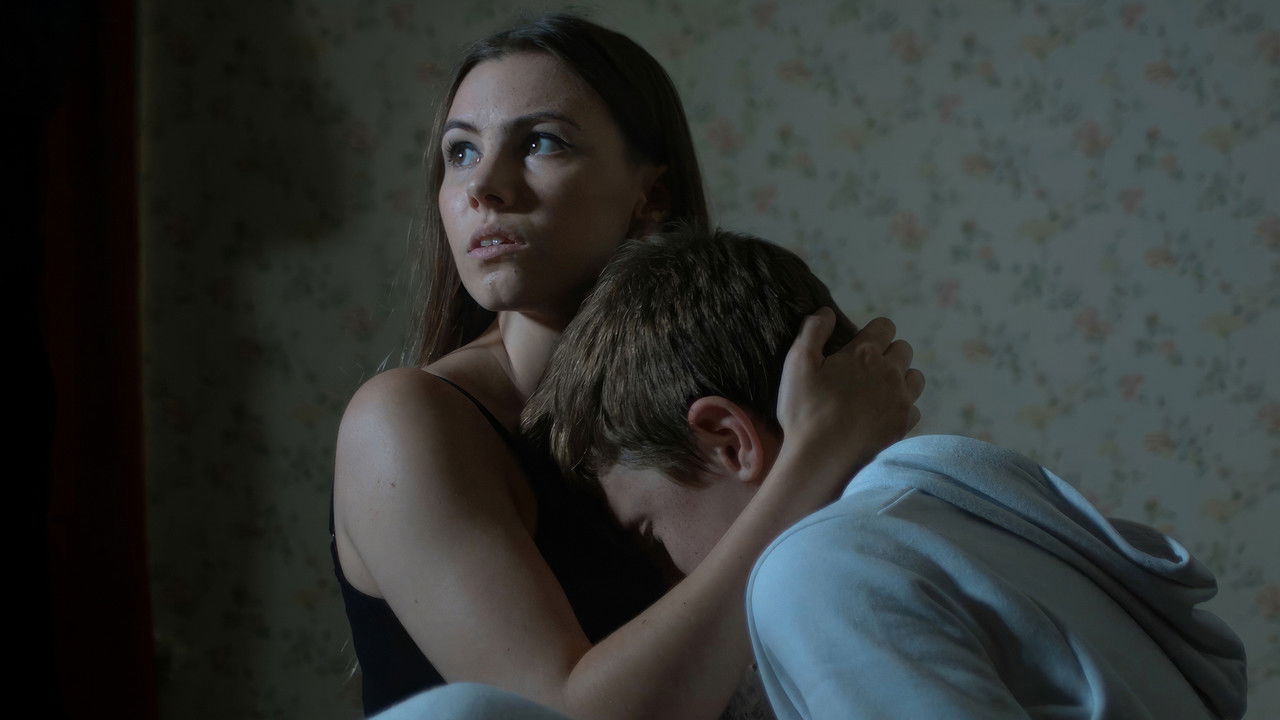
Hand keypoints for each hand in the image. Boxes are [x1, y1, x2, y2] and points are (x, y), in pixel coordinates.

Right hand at [775, 308, 924, 477]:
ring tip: (879, 391)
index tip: (860, 343)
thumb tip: (826, 311)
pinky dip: (904, 408)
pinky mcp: (905, 426)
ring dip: (901, 378)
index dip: (873, 331)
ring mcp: (902, 400)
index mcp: (865, 353)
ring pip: (915, 377)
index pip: (885, 326)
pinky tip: (884, 415)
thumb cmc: (806, 410)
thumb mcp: (797, 364)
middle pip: (904, 349)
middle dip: (889, 353)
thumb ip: (812, 331)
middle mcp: (890, 372)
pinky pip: (915, 408)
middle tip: (865, 370)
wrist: (823, 459)